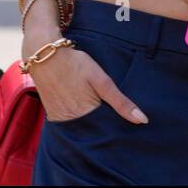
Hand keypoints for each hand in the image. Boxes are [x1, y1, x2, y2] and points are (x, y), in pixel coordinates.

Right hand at [24, 38, 147, 125]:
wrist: (45, 56)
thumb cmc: (75, 64)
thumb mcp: (101, 80)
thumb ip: (121, 102)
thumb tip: (142, 121)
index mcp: (88, 114)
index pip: (108, 130)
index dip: (116, 127)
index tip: (123, 124)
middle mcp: (73, 121)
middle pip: (94, 131)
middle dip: (103, 126)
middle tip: (108, 113)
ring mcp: (61, 120)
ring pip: (82, 129)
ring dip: (89, 124)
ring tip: (94, 111)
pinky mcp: (53, 116)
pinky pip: (69, 124)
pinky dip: (77, 120)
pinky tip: (81, 109)